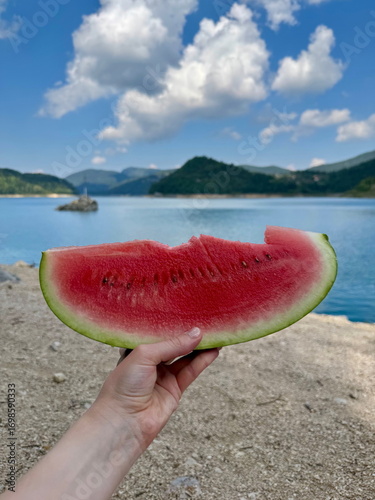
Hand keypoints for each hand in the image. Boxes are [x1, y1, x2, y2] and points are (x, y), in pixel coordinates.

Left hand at [91, 328, 219, 450]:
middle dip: (189, 335)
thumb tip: (197, 333)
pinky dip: (202, 361)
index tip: (189, 313)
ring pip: (186, 358)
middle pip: (174, 345)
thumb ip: (172, 344)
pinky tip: (213, 351)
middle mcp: (150, 362)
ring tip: (216, 334)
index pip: (159, 333)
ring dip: (200, 347)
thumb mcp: (145, 355)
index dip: (173, 324)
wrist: (123, 422)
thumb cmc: (123, 385)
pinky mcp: (174, 390)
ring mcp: (163, 376)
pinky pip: (191, 371)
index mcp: (137, 350)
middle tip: (207, 322)